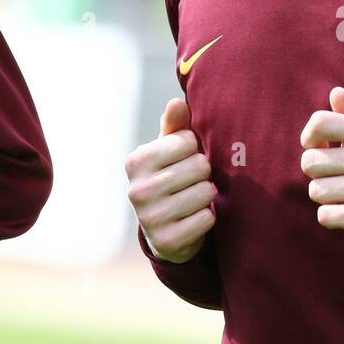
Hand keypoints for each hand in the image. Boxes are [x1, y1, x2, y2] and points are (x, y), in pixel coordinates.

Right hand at [125, 98, 217, 262]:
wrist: (166, 230)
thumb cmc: (172, 177)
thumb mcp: (170, 151)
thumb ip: (175, 126)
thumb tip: (177, 102)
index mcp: (135, 161)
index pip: (187, 141)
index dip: (195, 149)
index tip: (185, 159)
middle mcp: (136, 190)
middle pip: (199, 166)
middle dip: (203, 173)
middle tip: (192, 182)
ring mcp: (149, 218)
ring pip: (205, 192)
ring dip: (207, 195)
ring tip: (194, 199)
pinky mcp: (166, 241)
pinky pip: (207, 219)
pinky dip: (208, 218)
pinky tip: (195, 218)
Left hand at [300, 86, 343, 261]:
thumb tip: (336, 92)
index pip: (321, 122)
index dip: (309, 137)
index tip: (318, 148)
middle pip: (310, 161)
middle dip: (317, 174)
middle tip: (337, 179)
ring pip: (315, 191)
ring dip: (326, 198)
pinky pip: (325, 216)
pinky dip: (332, 218)